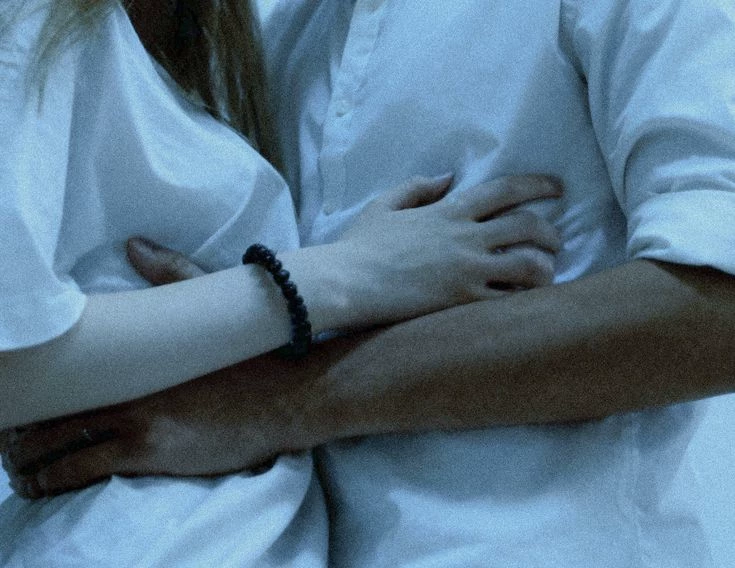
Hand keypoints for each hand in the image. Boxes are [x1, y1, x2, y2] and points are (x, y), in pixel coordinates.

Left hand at [0, 245, 301, 497]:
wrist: (286, 395)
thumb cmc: (248, 357)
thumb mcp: (209, 308)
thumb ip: (171, 274)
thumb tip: (134, 244)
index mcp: (135, 356)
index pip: (66, 373)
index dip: (33, 392)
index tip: (18, 400)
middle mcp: (126, 390)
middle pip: (51, 413)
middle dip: (21, 433)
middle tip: (9, 440)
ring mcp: (137, 424)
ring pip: (58, 448)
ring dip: (28, 463)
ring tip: (18, 469)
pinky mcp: (152, 454)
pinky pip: (85, 472)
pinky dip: (54, 481)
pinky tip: (42, 486)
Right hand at [333, 174, 561, 323]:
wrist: (348, 281)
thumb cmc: (361, 245)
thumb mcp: (384, 205)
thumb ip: (417, 187)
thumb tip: (445, 178)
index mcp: (449, 212)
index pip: (505, 190)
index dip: (538, 185)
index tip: (557, 188)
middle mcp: (466, 238)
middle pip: (527, 226)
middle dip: (551, 233)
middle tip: (557, 241)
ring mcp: (468, 271)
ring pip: (529, 265)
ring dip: (546, 268)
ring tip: (547, 274)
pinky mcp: (462, 301)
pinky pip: (508, 300)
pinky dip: (523, 299)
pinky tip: (525, 301)